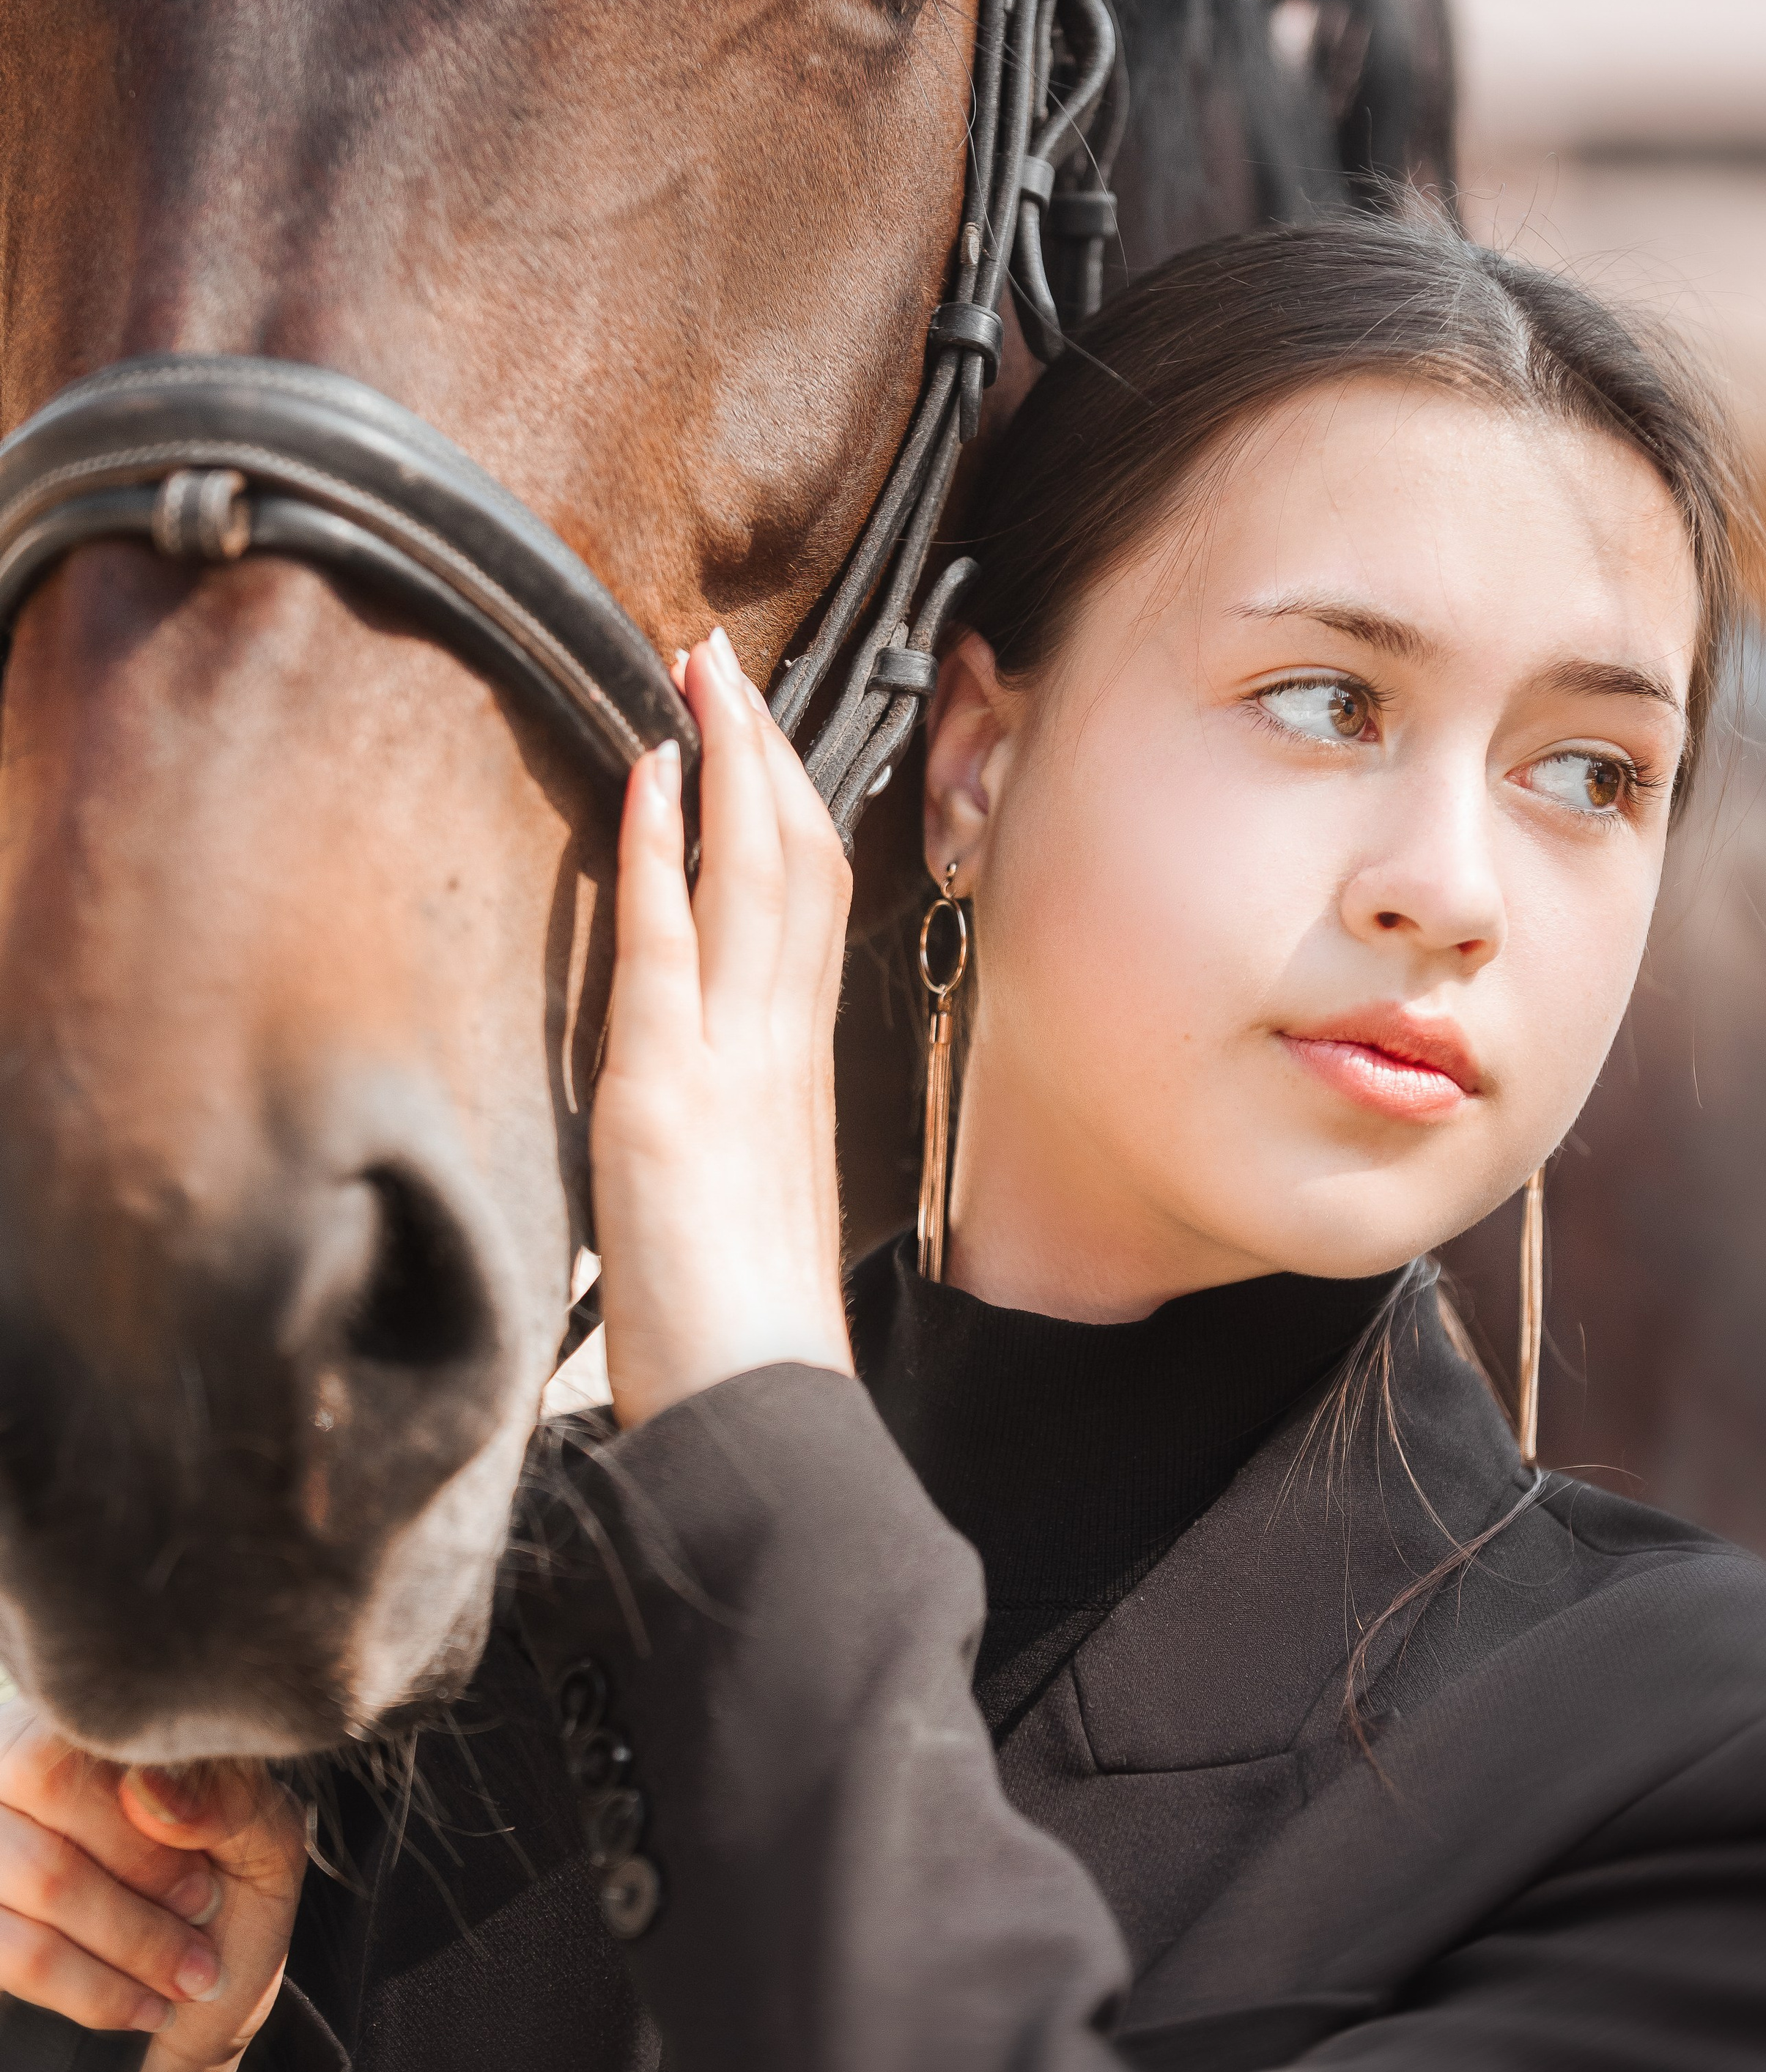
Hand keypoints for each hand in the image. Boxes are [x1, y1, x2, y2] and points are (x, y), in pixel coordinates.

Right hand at [0, 1698, 307, 2071]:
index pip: (90, 1725)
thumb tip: (151, 1789)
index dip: (151, 1801)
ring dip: (132, 1940)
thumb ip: (228, 1797)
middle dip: (144, 1875)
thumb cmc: (229, 1908)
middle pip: (49, 1787)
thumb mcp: (263, 1844)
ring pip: (42, 1875)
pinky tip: (144, 2008)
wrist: (193, 2023)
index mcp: (89, 1727)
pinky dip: (94, 1990)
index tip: (209, 1875)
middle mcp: (12, 1765)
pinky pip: (14, 1951)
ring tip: (190, 1973)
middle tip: (203, 1913)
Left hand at [593, 626, 853, 1426]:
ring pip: (752, 877)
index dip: (788, 803)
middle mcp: (781, 1047)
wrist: (763, 1414)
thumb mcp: (750, 1196)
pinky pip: (670, 949)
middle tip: (720, 658)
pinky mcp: (669, 1099)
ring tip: (693, 673)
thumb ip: (738, 1119)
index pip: (810, 900)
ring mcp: (733, 1064)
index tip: (758, 729)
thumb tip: (714, 1085)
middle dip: (762, 748)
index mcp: (797, 1067)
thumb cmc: (747, 1328)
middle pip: (795, 861)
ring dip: (723, 762)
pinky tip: (649, 777)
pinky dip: (661, 854)